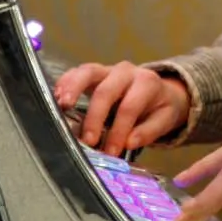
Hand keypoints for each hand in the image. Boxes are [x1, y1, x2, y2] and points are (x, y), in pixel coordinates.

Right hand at [53, 61, 189, 155]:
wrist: (159, 89)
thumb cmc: (159, 106)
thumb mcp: (165, 119)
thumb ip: (149, 131)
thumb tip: (129, 142)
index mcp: (147, 83)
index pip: (129, 107)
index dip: (119, 130)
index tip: (111, 151)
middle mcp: (126, 72)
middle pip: (106, 91)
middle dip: (95, 117)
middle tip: (88, 140)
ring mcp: (108, 69)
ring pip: (87, 73)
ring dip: (72, 89)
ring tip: (62, 106)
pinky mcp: (93, 72)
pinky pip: (77, 72)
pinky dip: (65, 83)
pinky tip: (56, 97)